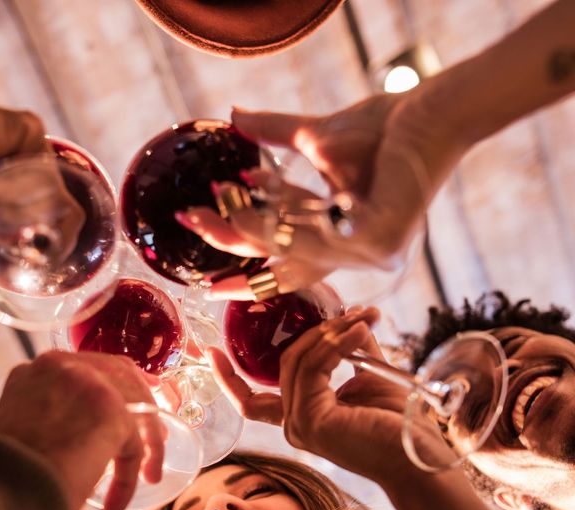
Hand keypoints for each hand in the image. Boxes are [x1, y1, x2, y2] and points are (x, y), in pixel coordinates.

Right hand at [0, 351, 162, 509]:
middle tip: (157, 433)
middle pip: (123, 375)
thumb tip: (84, 429)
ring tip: (147, 473)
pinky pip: (135, 443)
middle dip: (144, 402)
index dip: (116, 387)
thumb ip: (51, 413)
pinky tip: (118, 502)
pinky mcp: (112, 411)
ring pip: (136, 407)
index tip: (130, 405)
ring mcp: (90, 383)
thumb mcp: (23, 425)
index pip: (92, 366)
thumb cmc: (5, 475)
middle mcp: (65, 365)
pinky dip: (130, 476)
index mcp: (40, 367)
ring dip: (146, 443)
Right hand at [179, 88, 462, 299]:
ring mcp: (371, 253)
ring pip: (292, 247)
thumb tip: (234, 114)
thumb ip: (276, 135)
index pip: (290, 267)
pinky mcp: (381, 238)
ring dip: (244, 225)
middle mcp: (357, 255)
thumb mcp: (316, 137)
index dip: (249, 276)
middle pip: (284, 260)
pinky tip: (242, 190)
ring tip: (209, 203)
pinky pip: (314, 233)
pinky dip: (274, 213)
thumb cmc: (385, 126)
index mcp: (345, 239)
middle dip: (233, 241)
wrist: (435, 109)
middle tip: (190, 221)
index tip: (210, 284)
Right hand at [209, 308, 452, 481]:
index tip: (213, 350)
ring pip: (297, 362)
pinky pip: (312, 368)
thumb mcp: (369, 374)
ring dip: (330, 334)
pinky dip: (335, 344)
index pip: (251, 402)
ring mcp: (298, 426)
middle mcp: (293, 425)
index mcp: (301, 418)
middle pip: (284, 364)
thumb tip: (347, 314)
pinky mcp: (310, 421)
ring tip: (363, 320)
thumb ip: (350, 347)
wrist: (420, 460)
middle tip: (354, 314)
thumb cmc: (400, 425)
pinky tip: (359, 330)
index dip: (229, 378)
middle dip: (316, 332)